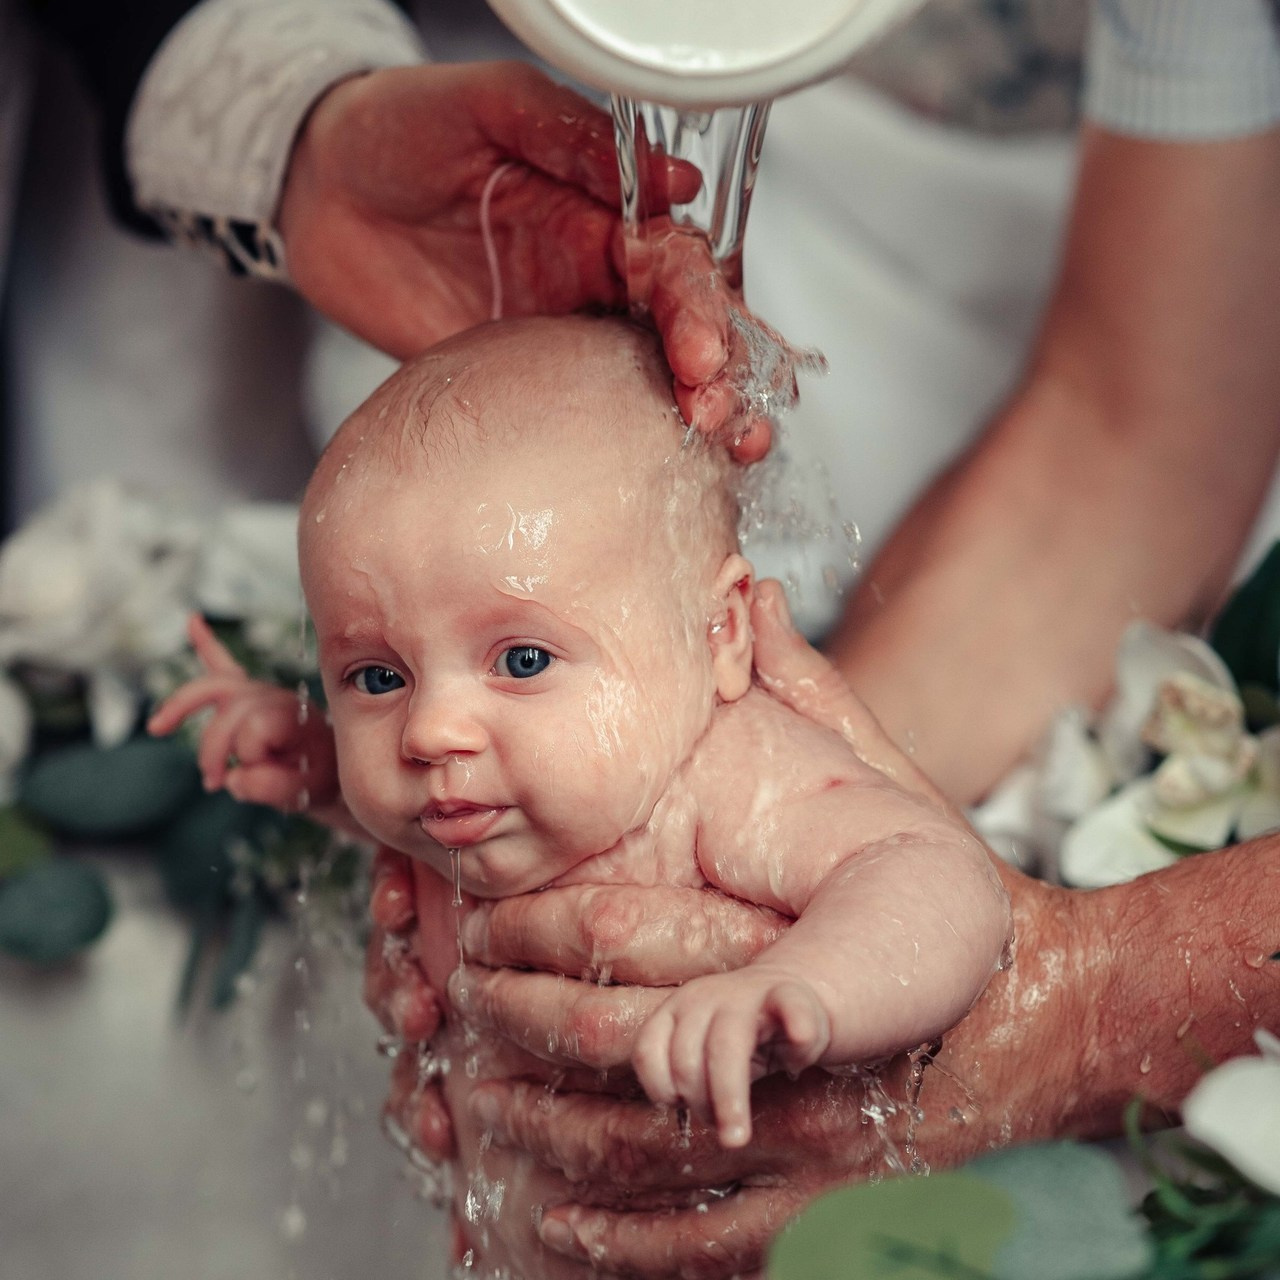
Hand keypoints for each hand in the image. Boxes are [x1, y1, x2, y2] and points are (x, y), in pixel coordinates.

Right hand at [147, 614, 337, 811]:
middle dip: (213, 746)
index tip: (261, 781)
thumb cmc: (319, 778)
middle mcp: (274, 696)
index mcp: (293, 716)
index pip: (253, 729)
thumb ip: (272, 787)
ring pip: (212, 686)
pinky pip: (223, 664)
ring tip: (159, 728)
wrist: (332, 767)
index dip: (249, 758)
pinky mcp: (247, 694)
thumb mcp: (306, 792)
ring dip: (183, 708)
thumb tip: (233, 779)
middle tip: (213, 782)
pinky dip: (207, 645)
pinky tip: (193, 621)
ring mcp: (258, 691)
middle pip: (228, 707)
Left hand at [279, 60, 773, 461]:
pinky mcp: (519, 383)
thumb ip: (577, 140)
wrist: (316, 190)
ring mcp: (560, 338)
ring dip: (703, 418)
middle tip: (724, 418)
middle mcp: (593, 281)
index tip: (702, 354)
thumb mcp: (490, 107)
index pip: (678, 268)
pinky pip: (583, 419)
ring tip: (730, 452)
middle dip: (722, 375)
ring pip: (653, 383)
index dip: (702, 310)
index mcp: (601, 217)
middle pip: (687, 333)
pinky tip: (668, 468)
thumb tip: (675, 182)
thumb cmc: (397, 129)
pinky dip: (635, 444)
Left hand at [442, 582, 1102, 1277]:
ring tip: (471, 1106)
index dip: (534, 939)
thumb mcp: (893, 785)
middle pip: (613, 1052)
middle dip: (515, 1029)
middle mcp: (798, 1053)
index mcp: (794, 938)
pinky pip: (696, 1247)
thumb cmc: (960, 898)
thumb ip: (812, 699)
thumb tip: (752, 593)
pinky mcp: (821, 1216)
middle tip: (451, 1005)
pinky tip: (553, 1228)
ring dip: (537, 1136)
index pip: (627, 944)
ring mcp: (809, 1148)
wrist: (1045, 1019)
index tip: (475, 929)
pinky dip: (614, 1244)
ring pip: (636, 1159)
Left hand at [632, 967, 830, 1147]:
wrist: (795, 994)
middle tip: (723, 1135)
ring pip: (728, 1043)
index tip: (680, 1108)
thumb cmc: (742, 1038)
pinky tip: (797, 1054)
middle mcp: (705, 997)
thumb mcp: (706, 1055)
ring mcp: (747, 993)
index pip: (648, 1049)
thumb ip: (690, 1083)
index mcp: (676, 1010)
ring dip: (729, 1094)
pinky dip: (796, 1028)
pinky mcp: (790, 994)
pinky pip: (790, 1007)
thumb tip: (683, 1123)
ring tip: (738, 1136)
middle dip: (700, 1103)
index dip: (659, 1087)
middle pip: (687, 1056)